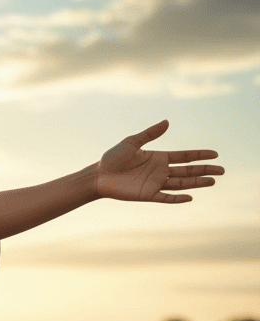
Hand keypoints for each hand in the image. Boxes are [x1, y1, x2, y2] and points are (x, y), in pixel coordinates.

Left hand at [95, 121, 223, 202]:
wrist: (98, 175)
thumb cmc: (112, 158)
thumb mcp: (132, 142)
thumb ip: (150, 134)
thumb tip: (168, 122)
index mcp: (159, 157)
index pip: (185, 156)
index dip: (200, 156)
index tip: (215, 154)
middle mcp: (160, 171)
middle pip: (187, 171)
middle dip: (204, 170)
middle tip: (222, 170)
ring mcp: (155, 183)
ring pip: (181, 183)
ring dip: (196, 183)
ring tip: (213, 181)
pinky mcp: (147, 195)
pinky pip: (165, 197)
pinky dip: (177, 198)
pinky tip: (190, 197)